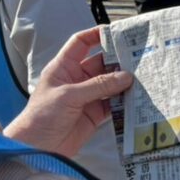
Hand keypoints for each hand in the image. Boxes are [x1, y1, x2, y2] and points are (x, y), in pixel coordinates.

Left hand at [3, 28, 132, 157]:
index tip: (116, 32)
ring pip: (110, 84)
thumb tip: (125, 76)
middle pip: (101, 64)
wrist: (37, 147)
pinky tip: (136, 98)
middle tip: (139, 58)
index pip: (80, 44)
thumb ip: (98, 85)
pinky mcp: (95, 114)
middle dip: (118, 61)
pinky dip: (124, 101)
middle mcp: (77, 79)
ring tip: (143, 78)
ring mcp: (87, 96)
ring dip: (124, 82)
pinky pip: (113, 103)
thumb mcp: (69, 96)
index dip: (96, 35)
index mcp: (64, 68)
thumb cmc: (42, 116)